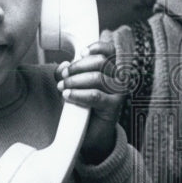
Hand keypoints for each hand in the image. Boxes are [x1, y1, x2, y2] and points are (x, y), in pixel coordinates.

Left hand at [56, 35, 126, 164]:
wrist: (93, 134)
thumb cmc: (84, 107)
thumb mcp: (74, 86)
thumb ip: (68, 74)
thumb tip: (63, 65)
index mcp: (112, 69)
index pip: (110, 51)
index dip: (96, 47)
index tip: (81, 52)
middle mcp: (118, 78)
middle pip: (101, 61)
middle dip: (78, 66)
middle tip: (64, 74)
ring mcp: (118, 92)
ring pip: (96, 77)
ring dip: (75, 80)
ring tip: (62, 87)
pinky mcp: (114, 106)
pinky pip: (95, 95)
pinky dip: (78, 94)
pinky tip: (67, 96)